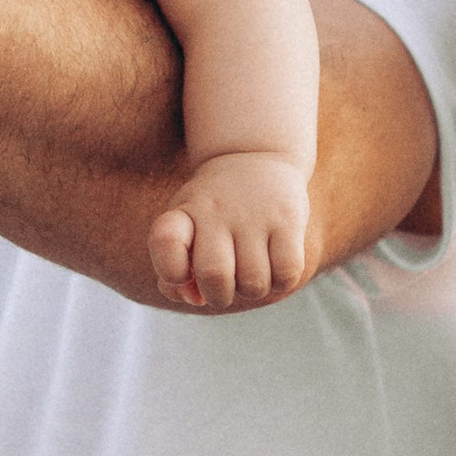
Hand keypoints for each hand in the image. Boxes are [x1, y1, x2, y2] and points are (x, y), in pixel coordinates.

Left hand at [147, 149, 312, 311]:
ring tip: (252, 270)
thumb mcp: (184, 230)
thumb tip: (194, 299)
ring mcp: (254, 214)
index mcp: (183, 214)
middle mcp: (216, 211)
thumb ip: (174, 271)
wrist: (254, 156)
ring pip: (254, 284)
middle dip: (219, 296)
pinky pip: (287, 274)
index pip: (166, 241)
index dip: (172, 271)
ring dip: (253, 290)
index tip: (182, 273)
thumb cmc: (212, 211)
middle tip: (224, 285)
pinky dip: (281, 281)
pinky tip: (276, 265)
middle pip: (214, 275)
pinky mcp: (289, 219)